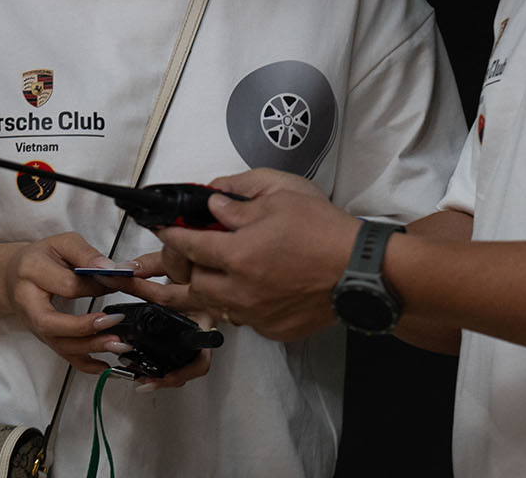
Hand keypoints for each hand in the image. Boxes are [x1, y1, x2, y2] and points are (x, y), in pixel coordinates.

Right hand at [2, 232, 142, 375]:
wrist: (16, 275)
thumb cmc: (42, 258)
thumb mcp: (62, 243)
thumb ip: (86, 254)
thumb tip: (109, 269)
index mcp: (32, 271)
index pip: (65, 284)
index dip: (95, 285)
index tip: (118, 282)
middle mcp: (28, 302)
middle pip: (51, 323)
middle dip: (83, 326)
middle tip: (113, 321)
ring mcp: (34, 324)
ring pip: (58, 344)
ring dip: (89, 347)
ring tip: (117, 343)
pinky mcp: (44, 337)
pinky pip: (63, 355)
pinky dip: (83, 363)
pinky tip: (103, 365)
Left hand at [154, 167, 358, 342]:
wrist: (361, 270)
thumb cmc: (323, 229)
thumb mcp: (280, 196)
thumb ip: (238, 202)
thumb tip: (212, 206)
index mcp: (238, 255)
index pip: (190, 246)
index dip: (173, 236)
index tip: (164, 230)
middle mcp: (241, 290)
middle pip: (194, 284)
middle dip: (185, 268)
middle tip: (185, 257)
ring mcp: (257, 314)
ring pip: (216, 306)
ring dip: (207, 291)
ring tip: (202, 280)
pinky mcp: (274, 329)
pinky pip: (244, 319)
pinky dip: (239, 305)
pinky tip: (246, 292)